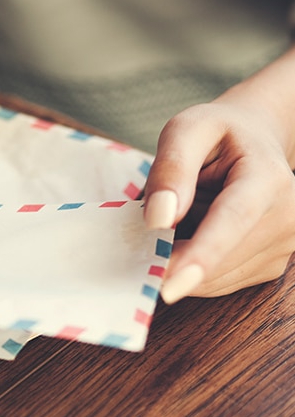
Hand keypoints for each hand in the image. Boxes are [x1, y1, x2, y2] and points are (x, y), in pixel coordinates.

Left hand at [143, 99, 294, 302]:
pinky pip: (220, 282)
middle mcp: (288, 217)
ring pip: (217, 278)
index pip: (233, 222)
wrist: (254, 139)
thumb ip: (171, 169)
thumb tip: (159, 218)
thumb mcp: (187, 130)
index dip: (201, 256)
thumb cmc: (218, 133)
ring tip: (172, 226)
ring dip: (181, 263)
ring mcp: (284, 246)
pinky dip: (192, 269)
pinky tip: (187, 238)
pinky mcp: (270, 265)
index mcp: (268, 178)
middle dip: (173, 260)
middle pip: (221, 258)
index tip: (170, 285)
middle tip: (137, 241)